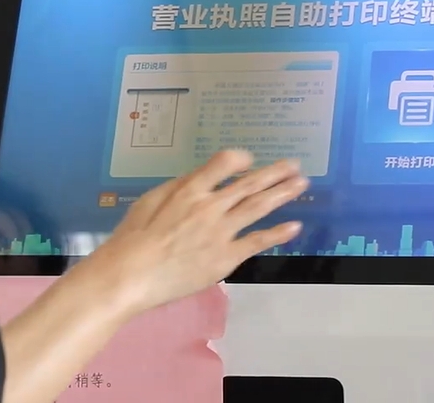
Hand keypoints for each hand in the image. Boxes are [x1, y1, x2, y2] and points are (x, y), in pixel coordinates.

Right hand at [79, 150, 307, 315]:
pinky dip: (278, 233)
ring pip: (259, 207)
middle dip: (274, 172)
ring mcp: (222, 231)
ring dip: (282, 193)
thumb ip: (179, 186)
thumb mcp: (150, 199)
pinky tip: (294, 226)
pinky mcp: (227, 257)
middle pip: (249, 184)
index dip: (239, 159)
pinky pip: (257, 241)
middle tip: (295, 165)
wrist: (132, 275)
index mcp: (190, 189)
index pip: (223, 163)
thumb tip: (201, 178)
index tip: (248, 160)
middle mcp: (211, 205)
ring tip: (302, 184)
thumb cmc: (133, 238)